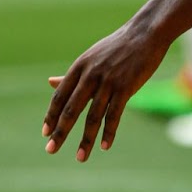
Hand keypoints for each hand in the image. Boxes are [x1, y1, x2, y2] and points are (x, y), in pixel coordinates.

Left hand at [41, 24, 168, 162]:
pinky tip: (104, 146)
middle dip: (60, 131)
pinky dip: (109, 132)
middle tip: (51, 149)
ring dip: (86, 140)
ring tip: (80, 158)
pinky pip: (114, 115)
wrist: (146, 33)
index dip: (51, 115)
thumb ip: (72, 74)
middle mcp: (91, 74)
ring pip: (93, 116)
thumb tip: (49, 82)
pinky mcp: (126, 87)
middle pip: (72, 109)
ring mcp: (108, 81)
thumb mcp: (90, 58)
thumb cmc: (117, 47)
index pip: (60, 96)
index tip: (45, 133)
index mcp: (80, 67)